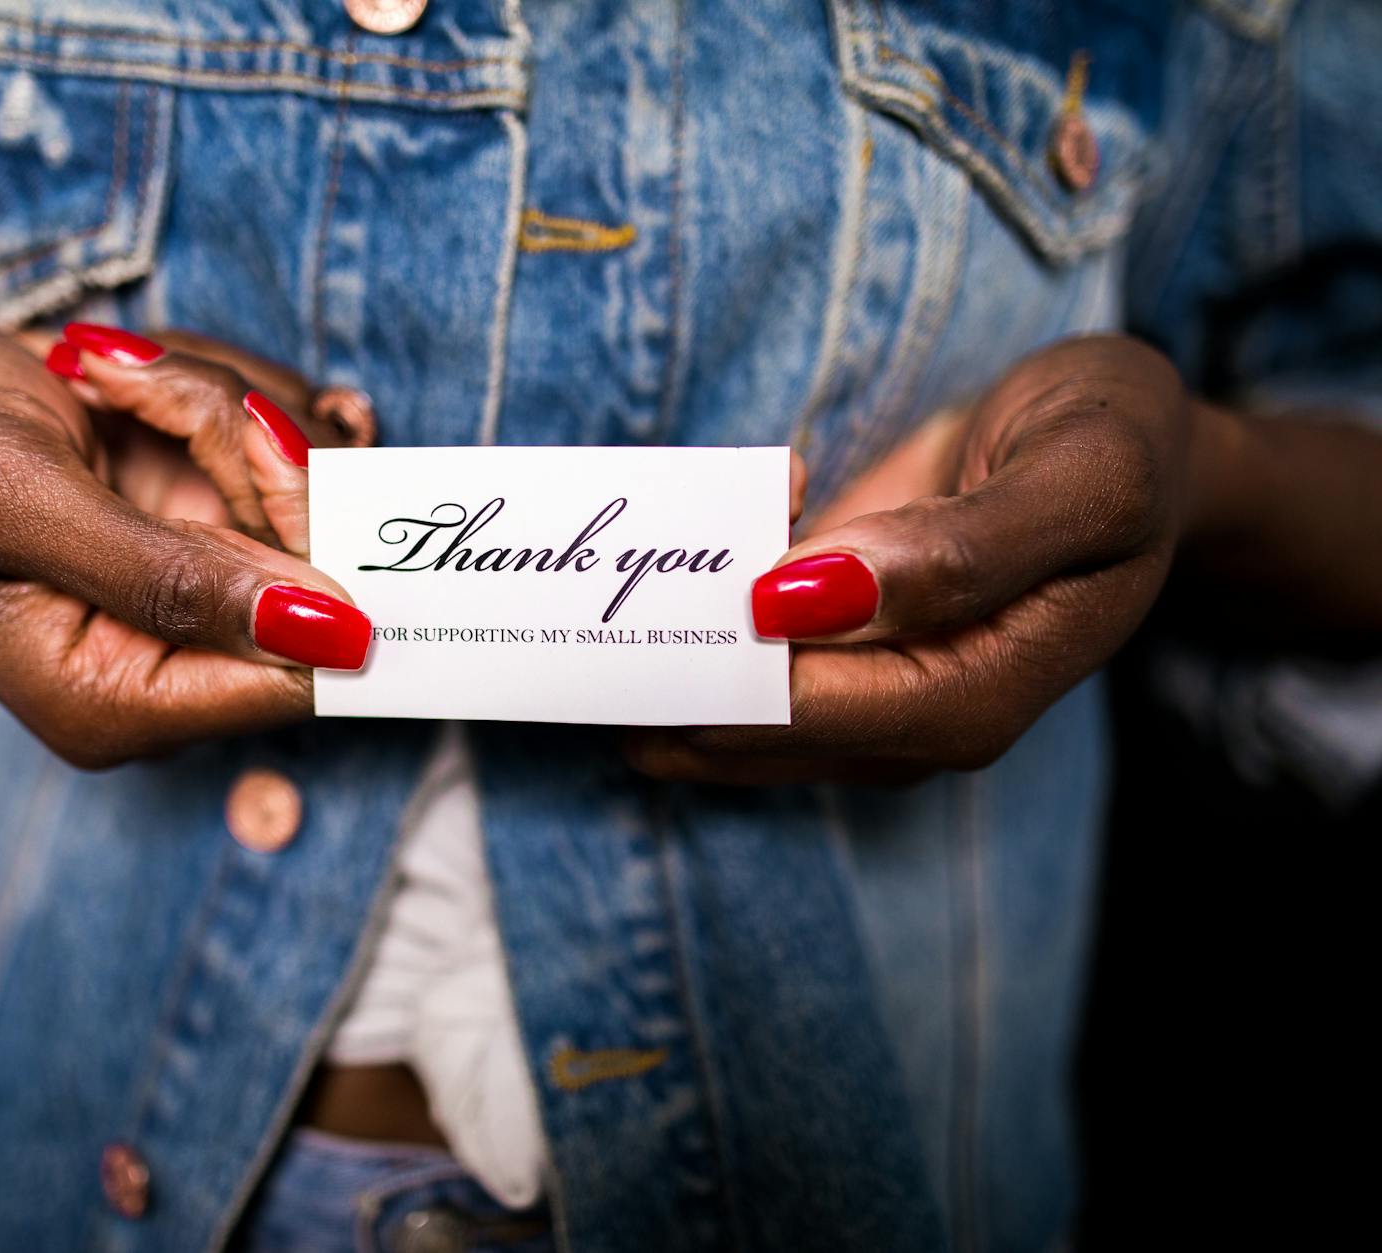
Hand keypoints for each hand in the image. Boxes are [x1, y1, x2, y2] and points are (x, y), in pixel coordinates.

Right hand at [0, 322, 373, 767]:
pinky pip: (301, 451)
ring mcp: (210, 592)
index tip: (247, 433)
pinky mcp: (225, 526)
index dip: (300, 548)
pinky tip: (153, 373)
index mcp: (110, 701)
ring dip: (226, 401)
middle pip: (321, 571)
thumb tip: (325, 635)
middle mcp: (176, 664)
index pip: (290, 670)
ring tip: (111, 372)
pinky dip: (238, 389)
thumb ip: (163, 577)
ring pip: (318, 493)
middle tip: (135, 379)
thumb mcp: (18, 498)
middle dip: (245, 445)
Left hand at [627, 334, 1195, 785]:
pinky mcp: (836, 654)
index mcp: (972, 696)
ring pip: (725, 709)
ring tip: (597, 585)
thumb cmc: (1118, 443)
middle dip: (659, 671)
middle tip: (569, 605)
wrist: (1128, 439)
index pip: (800, 715)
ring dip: (659, 651)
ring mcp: (869, 695)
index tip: (635, 606)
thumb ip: (963, 549)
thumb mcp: (1085, 474)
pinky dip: (692, 618)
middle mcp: (911, 719)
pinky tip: (683, 550)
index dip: (710, 666)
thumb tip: (804, 598)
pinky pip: (738, 661)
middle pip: (742, 728)